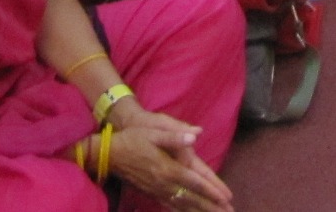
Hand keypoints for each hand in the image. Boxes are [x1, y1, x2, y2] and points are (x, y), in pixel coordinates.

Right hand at [105, 113, 233, 211]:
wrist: (109, 154)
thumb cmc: (134, 138)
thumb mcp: (154, 132)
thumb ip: (174, 135)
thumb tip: (195, 135)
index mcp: (167, 168)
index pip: (195, 182)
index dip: (211, 190)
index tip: (226, 198)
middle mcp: (164, 183)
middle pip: (192, 198)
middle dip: (210, 206)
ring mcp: (157, 190)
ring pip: (182, 204)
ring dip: (200, 211)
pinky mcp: (152, 192)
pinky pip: (171, 205)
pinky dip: (183, 210)